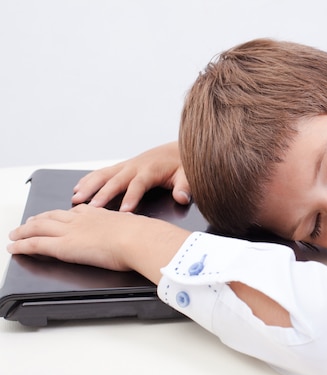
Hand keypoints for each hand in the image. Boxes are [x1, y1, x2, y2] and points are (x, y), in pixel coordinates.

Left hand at [7, 204, 190, 283]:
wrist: (141, 239)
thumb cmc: (146, 236)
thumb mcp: (141, 229)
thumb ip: (137, 233)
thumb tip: (147, 238)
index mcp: (102, 214)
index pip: (78, 211)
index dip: (65, 213)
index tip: (61, 214)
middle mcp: (83, 219)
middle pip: (55, 216)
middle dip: (40, 218)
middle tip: (30, 222)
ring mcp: (72, 231)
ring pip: (40, 227)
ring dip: (25, 230)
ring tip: (15, 234)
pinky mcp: (64, 246)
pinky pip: (36, 244)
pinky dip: (22, 245)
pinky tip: (13, 247)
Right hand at [72, 141, 190, 211]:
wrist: (177, 149)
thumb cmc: (182, 165)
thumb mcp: (187, 175)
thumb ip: (184, 187)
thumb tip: (182, 197)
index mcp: (150, 170)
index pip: (138, 185)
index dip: (131, 198)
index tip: (125, 212)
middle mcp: (135, 167)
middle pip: (116, 181)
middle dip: (103, 194)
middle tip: (91, 208)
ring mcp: (126, 166)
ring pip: (104, 175)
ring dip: (89, 186)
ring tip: (76, 198)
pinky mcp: (121, 166)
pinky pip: (102, 172)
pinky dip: (88, 179)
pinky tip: (78, 188)